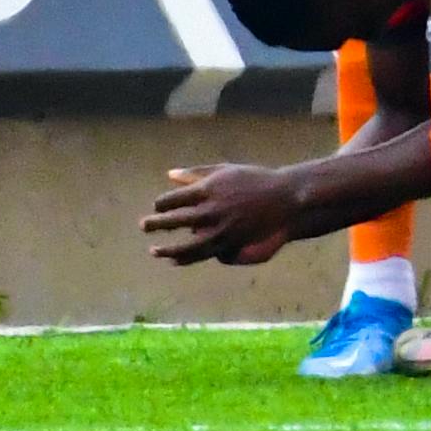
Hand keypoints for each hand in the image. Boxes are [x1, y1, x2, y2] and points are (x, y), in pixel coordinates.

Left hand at [142, 164, 296, 265]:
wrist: (286, 198)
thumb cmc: (255, 180)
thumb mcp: (226, 170)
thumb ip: (196, 173)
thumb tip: (169, 175)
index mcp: (208, 189)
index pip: (172, 199)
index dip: (161, 204)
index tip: (158, 207)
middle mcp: (211, 210)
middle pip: (173, 220)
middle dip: (155, 224)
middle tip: (144, 226)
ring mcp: (220, 229)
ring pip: (184, 244)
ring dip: (165, 249)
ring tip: (153, 251)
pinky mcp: (230, 243)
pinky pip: (201, 254)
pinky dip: (185, 258)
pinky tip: (175, 259)